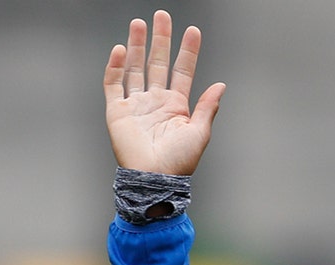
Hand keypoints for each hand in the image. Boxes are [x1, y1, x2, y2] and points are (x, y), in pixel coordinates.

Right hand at [103, 10, 225, 174]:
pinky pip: (114, 85)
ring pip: (135, 68)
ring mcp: (136, 105)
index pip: (182, 71)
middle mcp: (155, 102)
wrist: (154, 179)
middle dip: (160, 39)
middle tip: (162, 16)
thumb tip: (221, 85)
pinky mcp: (117, 112)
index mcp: (176, 106)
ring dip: (137, 46)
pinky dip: (115, 67)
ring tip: (138, 23)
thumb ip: (208, 107)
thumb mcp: (199, 132)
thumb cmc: (179, 162)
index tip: (193, 31)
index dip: (188, 51)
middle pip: (157, 63)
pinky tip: (119, 50)